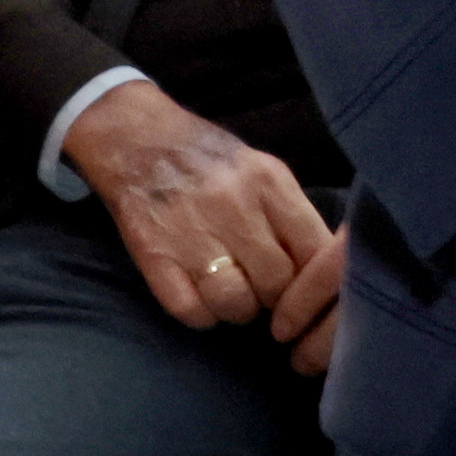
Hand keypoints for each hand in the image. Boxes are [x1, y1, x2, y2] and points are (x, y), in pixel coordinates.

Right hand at [63, 82, 336, 350]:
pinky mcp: (155, 258)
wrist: (136, 141)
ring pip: (237, 305)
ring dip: (239, 309)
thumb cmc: (209, 159)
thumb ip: (290, 213)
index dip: (314, 281)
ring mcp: (193, 235)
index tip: (304, 287)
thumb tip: (319, 268)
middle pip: (277, 284)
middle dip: (275, 297)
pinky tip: (201, 297)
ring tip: (232, 294)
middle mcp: (235, 208)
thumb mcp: (262, 169)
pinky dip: (202, 315)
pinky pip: (193, 312)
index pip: (314, 250)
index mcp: (269, 182)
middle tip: (262, 289)